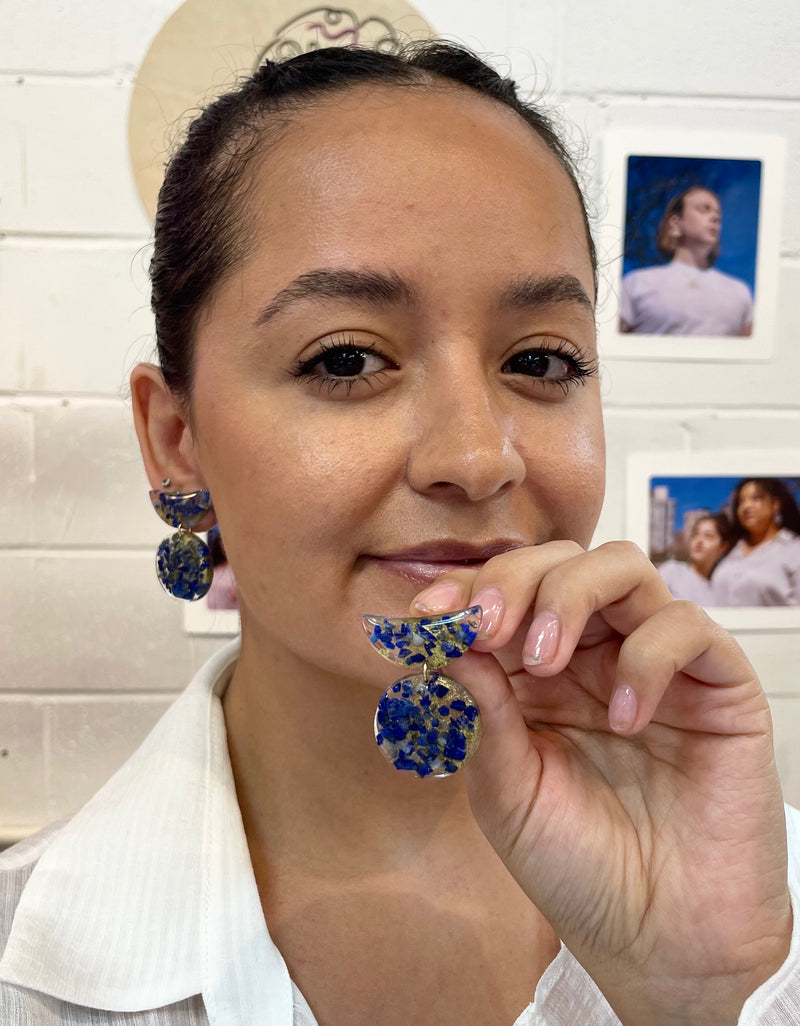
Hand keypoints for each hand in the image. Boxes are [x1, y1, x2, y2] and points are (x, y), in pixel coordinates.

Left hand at [411, 541, 791, 1025]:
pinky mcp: (717, 685)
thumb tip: (440, 636)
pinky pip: (686, 628)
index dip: (463, 591)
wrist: (658, 940)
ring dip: (571, 597)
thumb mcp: (504, 788)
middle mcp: (594, 654)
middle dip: (512, 581)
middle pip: (558, 562)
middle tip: (485, 627)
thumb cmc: (576, 864)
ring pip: (622, 569)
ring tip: (543, 662)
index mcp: (536, 673)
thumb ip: (478, 710)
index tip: (426, 612)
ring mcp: (655, 663)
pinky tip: (622, 720)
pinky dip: (645, 658)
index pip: (503, 596)